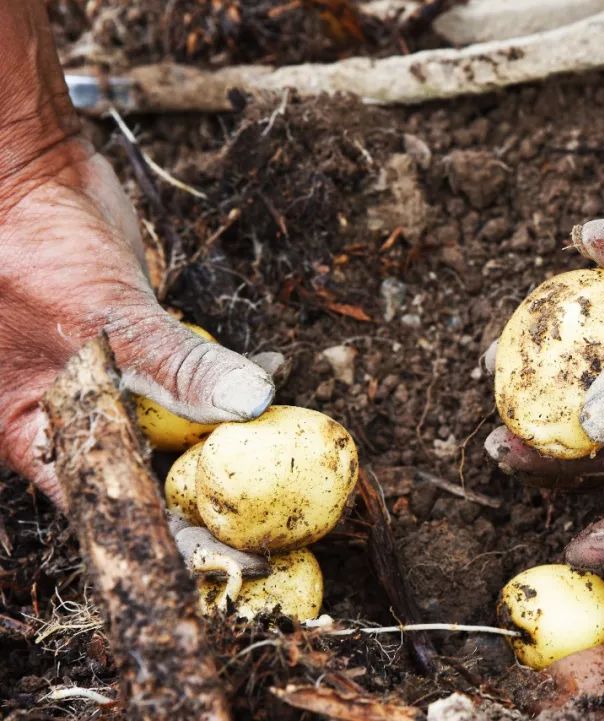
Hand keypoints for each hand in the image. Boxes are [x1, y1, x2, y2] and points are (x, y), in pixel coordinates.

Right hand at [0, 137, 274, 507]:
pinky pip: (190, 375)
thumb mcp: (98, 317)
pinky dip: (225, 379)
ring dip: (224, 437)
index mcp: (33, 432)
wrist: (28, 174)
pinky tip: (263, 375)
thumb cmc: (28, 248)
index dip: (169, 534)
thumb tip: (248, 402)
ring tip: (280, 457)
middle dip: (208, 494)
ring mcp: (111, 381)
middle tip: (274, 518)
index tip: (230, 553)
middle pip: (149, 475)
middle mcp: (74, 416)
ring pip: (176, 427)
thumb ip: (173, 364)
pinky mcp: (142, 345)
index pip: (110, 503)